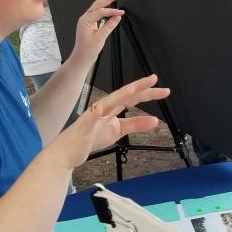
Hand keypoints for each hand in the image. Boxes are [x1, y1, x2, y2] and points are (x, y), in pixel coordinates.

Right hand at [48, 75, 166, 168]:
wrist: (68, 152)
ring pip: (107, 103)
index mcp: (112, 108)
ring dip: (119, 96)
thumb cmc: (91, 137)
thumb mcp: (118, 131)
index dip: (147, 92)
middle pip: (123, 95)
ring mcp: (92, 116)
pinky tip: (98, 110)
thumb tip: (155, 120)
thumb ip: (136, 125)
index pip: (133, 97)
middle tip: (154, 79)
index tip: (164, 90)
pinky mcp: (83, 128)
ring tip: (132, 89)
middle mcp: (103, 108)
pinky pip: (88, 120)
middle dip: (138, 87)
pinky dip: (93, 115)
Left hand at [70, 0, 123, 63]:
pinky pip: (96, 11)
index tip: (121, 12)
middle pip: (98, 4)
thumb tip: (117, 17)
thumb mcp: (100, 38)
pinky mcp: (89, 23)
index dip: (112, 11)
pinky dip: (101, 5)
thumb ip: (109, 26)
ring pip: (96, 6)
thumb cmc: (87, 50)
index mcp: (85, 21)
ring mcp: (86, 20)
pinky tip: (104, 1)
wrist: (81, 58)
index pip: (101, 12)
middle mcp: (85, 18)